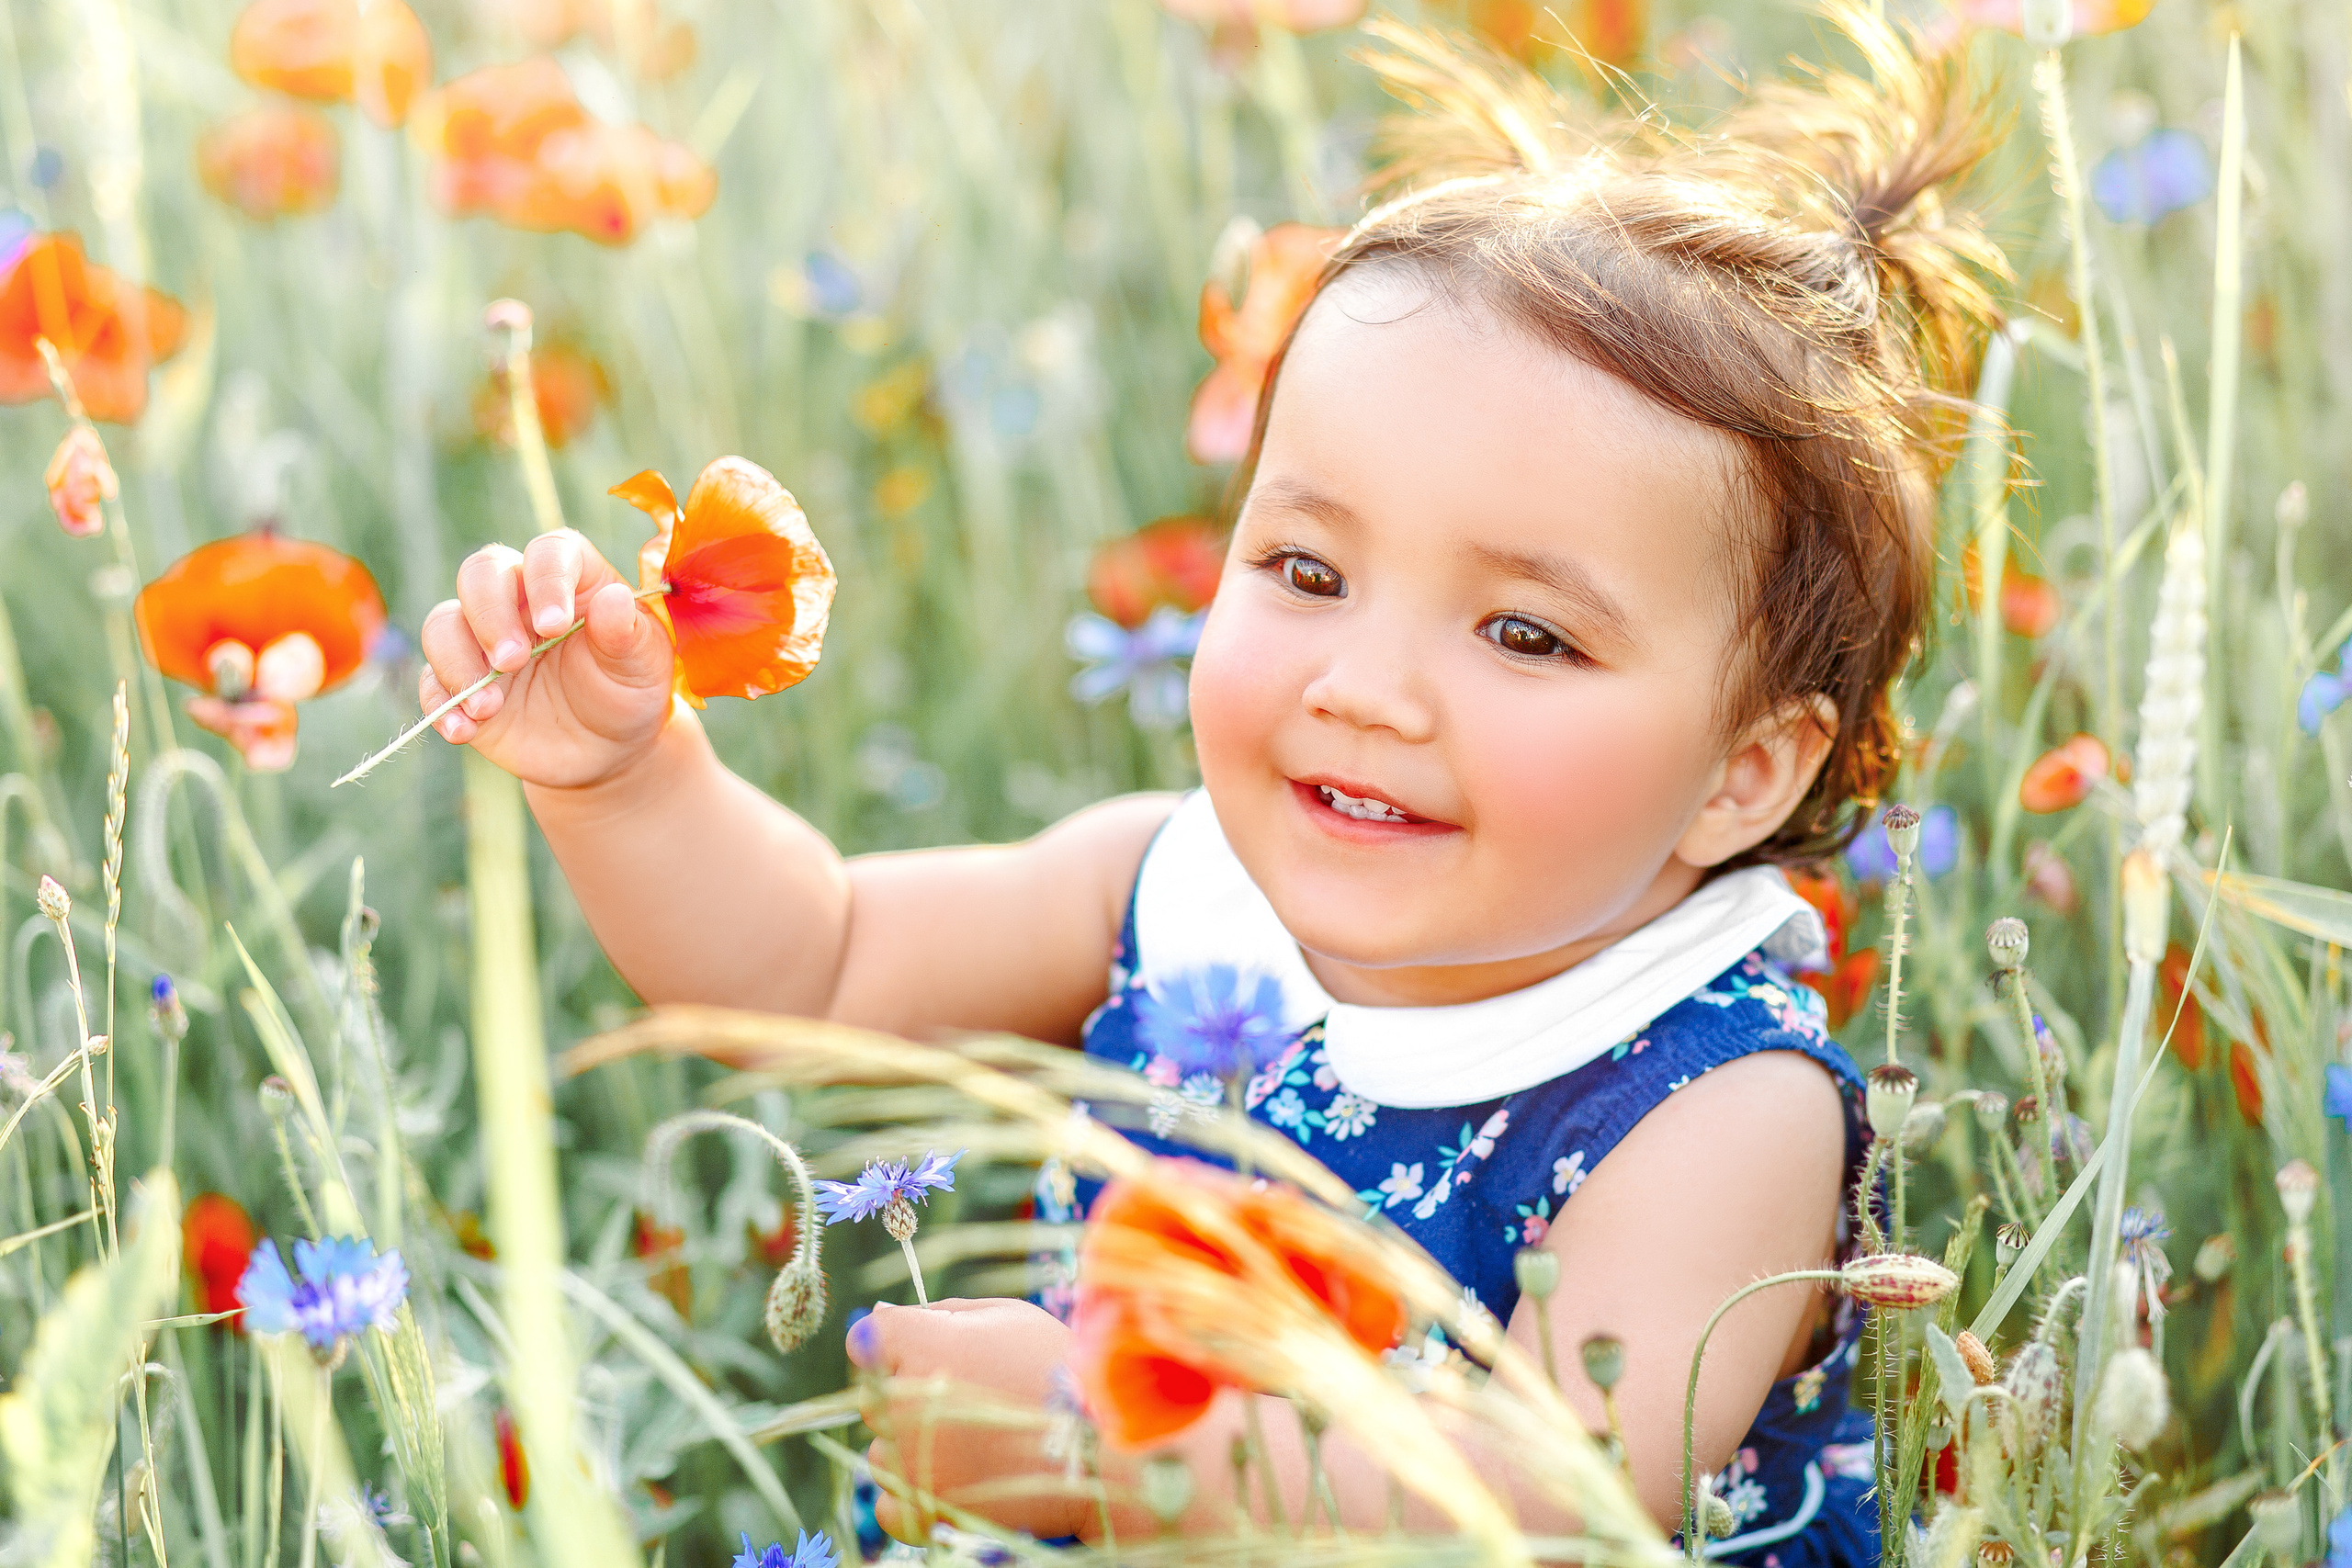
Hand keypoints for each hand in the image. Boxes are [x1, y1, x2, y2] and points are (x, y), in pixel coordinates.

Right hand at [419, 530, 676, 788]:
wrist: (608, 749)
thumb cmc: (628, 691)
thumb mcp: (643, 666)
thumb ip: (627, 633)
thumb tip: (614, 600)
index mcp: (572, 579)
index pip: (548, 552)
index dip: (546, 580)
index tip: (554, 625)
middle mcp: (520, 599)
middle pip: (480, 574)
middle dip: (489, 615)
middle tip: (512, 661)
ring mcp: (484, 639)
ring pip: (443, 624)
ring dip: (457, 662)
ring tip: (489, 707)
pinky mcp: (460, 682)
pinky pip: (431, 681)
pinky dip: (440, 704)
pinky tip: (463, 730)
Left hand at [850, 1298, 1091, 1543]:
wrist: (1101, 1449)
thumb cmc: (1058, 1371)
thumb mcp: (1011, 1317)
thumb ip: (944, 1311)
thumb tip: (883, 1312)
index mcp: (921, 1344)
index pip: (866, 1339)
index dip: (897, 1346)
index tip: (928, 1355)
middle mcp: (903, 1401)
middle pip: (874, 1397)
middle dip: (910, 1398)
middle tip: (970, 1404)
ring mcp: (909, 1460)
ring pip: (884, 1453)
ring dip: (916, 1452)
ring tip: (977, 1445)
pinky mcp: (921, 1509)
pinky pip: (888, 1505)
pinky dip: (915, 1499)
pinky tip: (958, 1481)